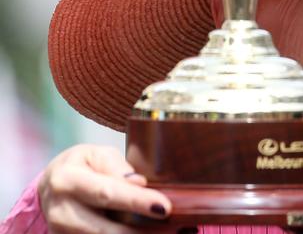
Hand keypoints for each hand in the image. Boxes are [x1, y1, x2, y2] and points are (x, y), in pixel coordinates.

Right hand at [38, 144, 171, 233]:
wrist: (50, 187)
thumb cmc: (82, 166)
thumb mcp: (97, 155)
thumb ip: (117, 168)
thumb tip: (138, 183)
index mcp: (67, 180)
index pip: (107, 193)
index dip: (137, 202)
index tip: (164, 207)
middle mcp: (61, 211)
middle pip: (107, 229)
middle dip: (143, 231)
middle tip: (173, 228)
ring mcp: (61, 233)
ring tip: (167, 231)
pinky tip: (149, 233)